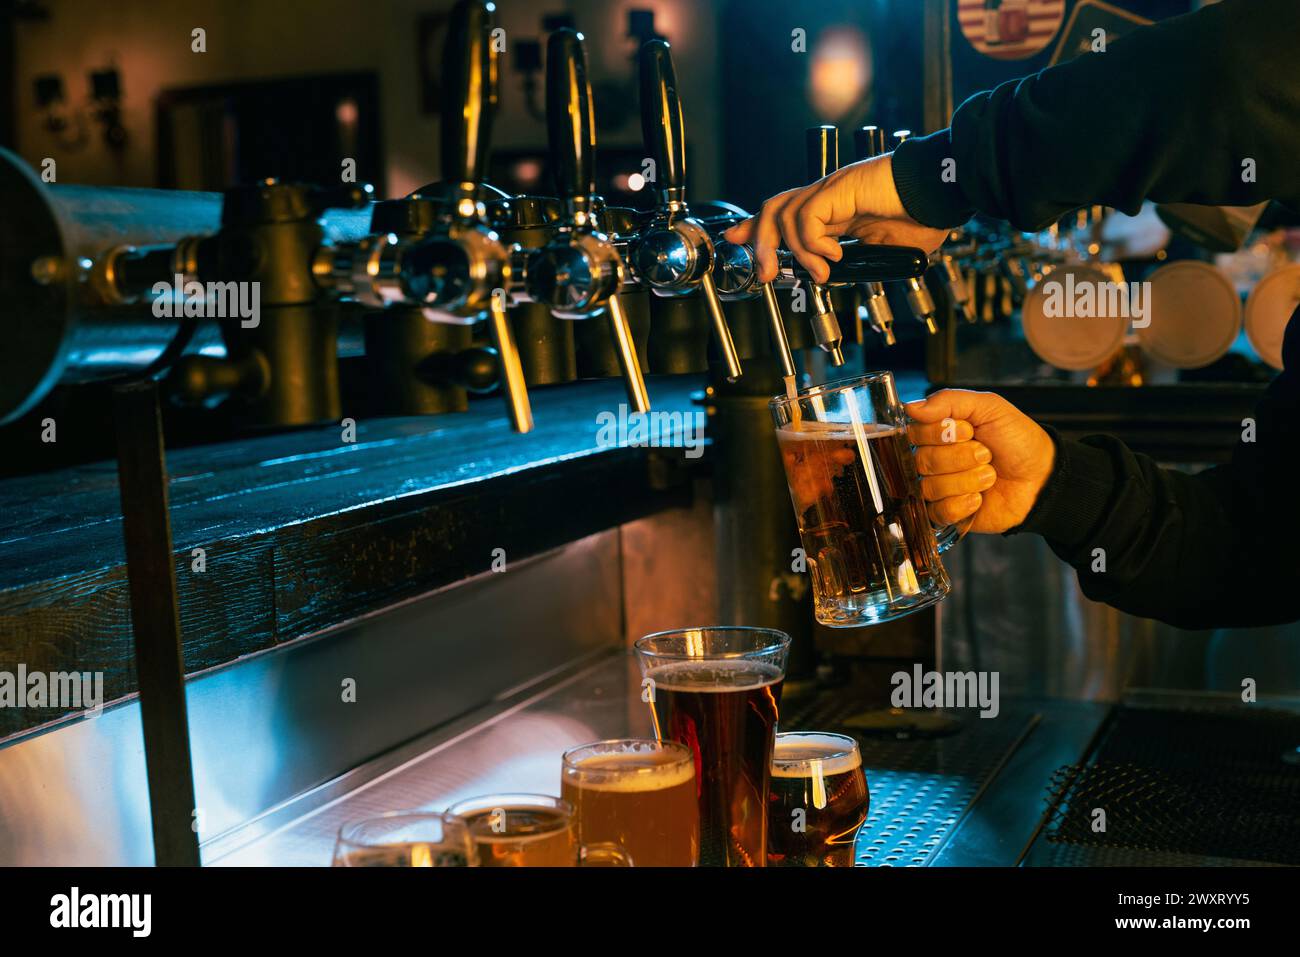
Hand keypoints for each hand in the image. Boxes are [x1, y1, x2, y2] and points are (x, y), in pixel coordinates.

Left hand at [722, 154, 948, 284]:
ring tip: (817, 272)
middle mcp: (827, 194)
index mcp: (834, 207)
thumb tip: (841, 275)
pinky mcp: (839, 188)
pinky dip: (812, 244)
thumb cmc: (925, 214)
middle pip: (773, 209)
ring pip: (782, 213)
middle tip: (767, 274)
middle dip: (759, 243)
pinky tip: (833, 255)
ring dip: (791, 252)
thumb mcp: (883, 248)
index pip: (785, 213)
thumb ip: (858, 259)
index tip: (739, 242)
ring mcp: (832, 189)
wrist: (944, 191)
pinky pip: (806, 219)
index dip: (757, 228)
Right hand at [904, 389, 1055, 534]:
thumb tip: (910, 407)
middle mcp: (933, 459)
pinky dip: (963, 504)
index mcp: (937, 431)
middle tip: (986, 454)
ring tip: (989, 476)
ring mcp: (938, 487)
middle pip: (921, 460)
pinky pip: (938, 511)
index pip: (914, 432)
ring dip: (967, 480)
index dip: (940, 433)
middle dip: (960, 457)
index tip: (968, 430)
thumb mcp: (989, 407)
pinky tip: (980, 498)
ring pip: (931, 487)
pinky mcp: (947, 513)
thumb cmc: (1017, 440)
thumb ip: (949, 401)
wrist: (1042, 477)